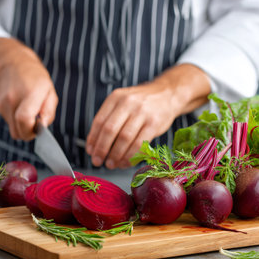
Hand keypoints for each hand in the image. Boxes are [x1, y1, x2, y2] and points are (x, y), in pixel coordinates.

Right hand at [0, 38, 57, 139]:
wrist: (12, 64)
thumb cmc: (35, 78)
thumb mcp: (50, 90)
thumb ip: (49, 111)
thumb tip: (43, 126)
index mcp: (30, 93)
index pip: (24, 119)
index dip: (32, 130)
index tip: (39, 127)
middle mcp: (13, 98)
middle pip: (18, 131)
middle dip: (29, 134)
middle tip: (36, 125)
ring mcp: (3, 103)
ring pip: (14, 129)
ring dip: (23, 127)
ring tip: (29, 112)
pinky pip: (9, 123)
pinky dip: (16, 121)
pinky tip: (21, 107)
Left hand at [86, 64, 210, 168]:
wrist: (167, 94)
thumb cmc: (141, 103)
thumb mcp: (123, 102)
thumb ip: (110, 119)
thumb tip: (94, 145)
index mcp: (116, 98)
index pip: (99, 121)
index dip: (93, 139)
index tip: (90, 152)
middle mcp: (128, 103)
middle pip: (110, 130)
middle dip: (102, 149)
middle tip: (98, 161)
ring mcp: (142, 113)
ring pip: (124, 139)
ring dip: (116, 155)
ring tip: (111, 164)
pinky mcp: (154, 123)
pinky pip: (139, 144)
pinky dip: (130, 156)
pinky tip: (125, 162)